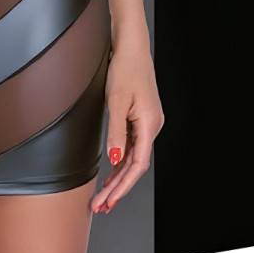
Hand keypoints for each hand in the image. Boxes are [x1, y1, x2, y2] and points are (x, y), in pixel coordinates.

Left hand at [91, 39, 164, 214]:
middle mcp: (153, 126)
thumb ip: (116, 132)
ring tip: (103, 197)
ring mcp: (147, 123)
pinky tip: (112, 172)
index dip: (122, 186)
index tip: (108, 200)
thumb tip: (115, 160)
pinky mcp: (141, 118)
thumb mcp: (116, 101)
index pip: (137, 166)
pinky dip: (121, 161)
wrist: (131, 47)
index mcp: (150, 124)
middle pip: (135, 166)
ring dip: (118, 178)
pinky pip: (132, 146)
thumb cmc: (125, 68)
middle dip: (118, 188)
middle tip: (100, 206)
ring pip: (133, 158)